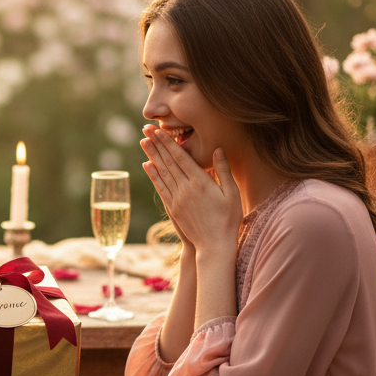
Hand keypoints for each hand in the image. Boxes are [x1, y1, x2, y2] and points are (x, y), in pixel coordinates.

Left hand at [140, 124, 241, 258]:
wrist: (214, 246)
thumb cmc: (228, 220)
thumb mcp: (232, 194)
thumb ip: (224, 171)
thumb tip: (218, 149)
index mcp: (201, 183)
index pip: (181, 157)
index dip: (169, 142)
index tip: (159, 130)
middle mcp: (185, 189)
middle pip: (168, 162)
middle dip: (156, 144)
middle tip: (146, 129)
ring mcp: (177, 199)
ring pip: (162, 173)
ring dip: (151, 156)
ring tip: (143, 141)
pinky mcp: (173, 209)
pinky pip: (160, 188)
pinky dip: (152, 175)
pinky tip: (147, 165)